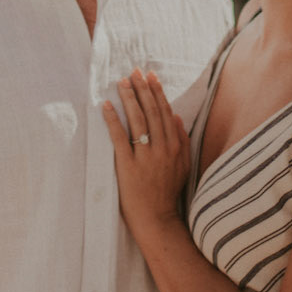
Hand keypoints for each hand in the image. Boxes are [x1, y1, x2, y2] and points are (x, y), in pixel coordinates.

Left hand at [103, 70, 190, 238]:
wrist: (158, 219)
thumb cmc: (168, 193)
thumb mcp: (184, 166)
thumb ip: (183, 141)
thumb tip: (176, 117)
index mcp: (175, 147)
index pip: (165, 112)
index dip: (157, 92)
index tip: (150, 76)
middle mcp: (162, 148)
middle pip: (151, 111)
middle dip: (142, 89)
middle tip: (134, 72)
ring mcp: (146, 157)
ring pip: (137, 120)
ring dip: (129, 98)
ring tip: (121, 83)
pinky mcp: (128, 166)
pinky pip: (120, 138)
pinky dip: (113, 120)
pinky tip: (107, 106)